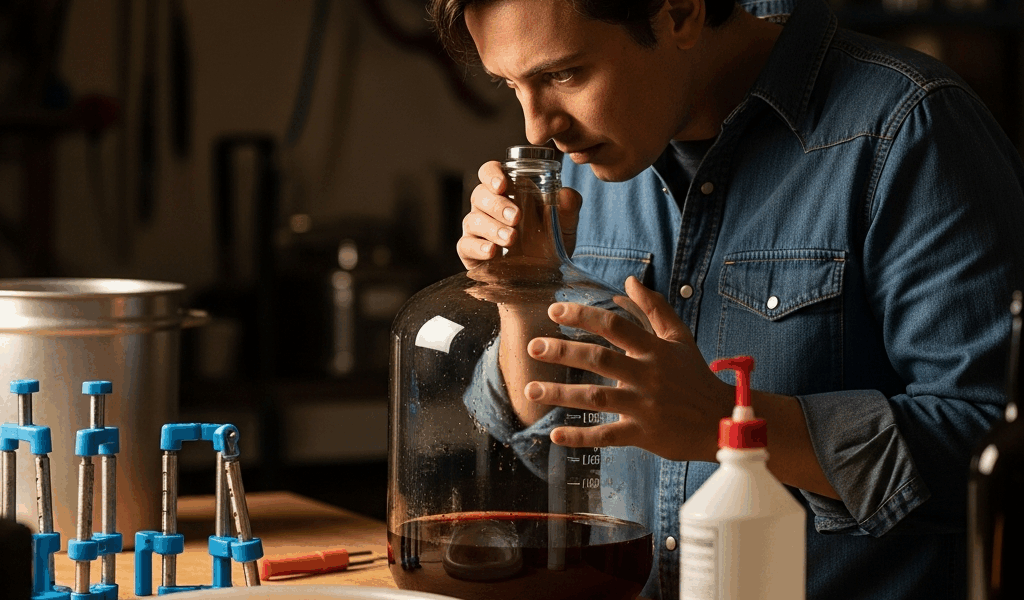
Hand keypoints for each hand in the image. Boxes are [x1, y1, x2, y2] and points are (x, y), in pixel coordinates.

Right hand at [458, 160, 581, 269]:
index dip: (492, 174)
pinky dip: (478, 247)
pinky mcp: (471, 252)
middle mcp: (488, 207)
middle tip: (517, 218)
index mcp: (507, 191)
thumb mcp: (564, 225)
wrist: (544, 278)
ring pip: (473, 220)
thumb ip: (568, 207)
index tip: (503, 185)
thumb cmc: (549, 242)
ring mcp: (477, 230)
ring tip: (512, 239)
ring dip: (492, 228)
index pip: (490, 172)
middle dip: (498, 205)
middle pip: (479, 195)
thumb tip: (567, 194)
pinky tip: (492, 251)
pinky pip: (466, 245)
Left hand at [523, 276, 732, 461]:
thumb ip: (653, 308)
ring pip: (597, 398)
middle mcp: (648, 376)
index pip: (615, 326)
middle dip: (563, 351)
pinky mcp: (643, 434)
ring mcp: (645, 406)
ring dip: (561, 393)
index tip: (554, 311)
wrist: (723, 420)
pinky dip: (580, 437)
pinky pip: (607, 436)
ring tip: (531, 389)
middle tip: (532, 347)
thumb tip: (629, 281)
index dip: (584, 316)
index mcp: (655, 350)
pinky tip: (555, 435)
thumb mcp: (680, 338)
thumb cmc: (696, 376)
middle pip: (600, 358)